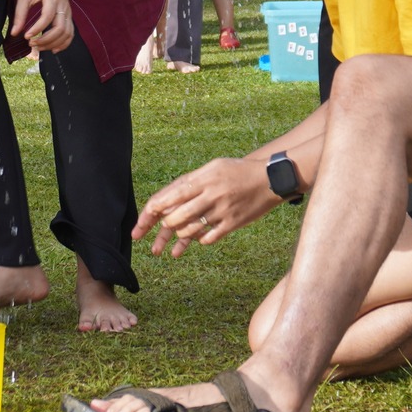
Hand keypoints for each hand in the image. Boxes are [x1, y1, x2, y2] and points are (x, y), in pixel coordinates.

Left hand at [12, 0, 72, 53]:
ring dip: (53, 44)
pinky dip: (64, 44)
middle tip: (32, 43)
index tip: (26, 36)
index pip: (47, 16)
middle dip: (46, 40)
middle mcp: (63, 6)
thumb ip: (20, 14)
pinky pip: (70, 33)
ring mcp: (68, 13)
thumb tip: (15, 33)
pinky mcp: (69, 17)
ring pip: (67, 33)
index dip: (37, 28)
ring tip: (40, 47)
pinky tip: (53, 49)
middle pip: (60, 28)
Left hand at [134, 156, 284, 257]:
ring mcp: (222, 210)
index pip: (171, 196)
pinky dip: (200, 240)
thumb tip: (167, 198)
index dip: (153, 211)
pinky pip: (209, 238)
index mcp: (203, 179)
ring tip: (175, 244)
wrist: (270, 179)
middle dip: (164, 229)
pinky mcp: (232, 223)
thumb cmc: (237, 172)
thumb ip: (191, 182)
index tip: (142, 222)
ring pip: (191, 230)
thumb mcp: (213, 167)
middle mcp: (211, 194)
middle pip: (177, 217)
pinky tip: (197, 240)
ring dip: (180, 237)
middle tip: (157, 239)